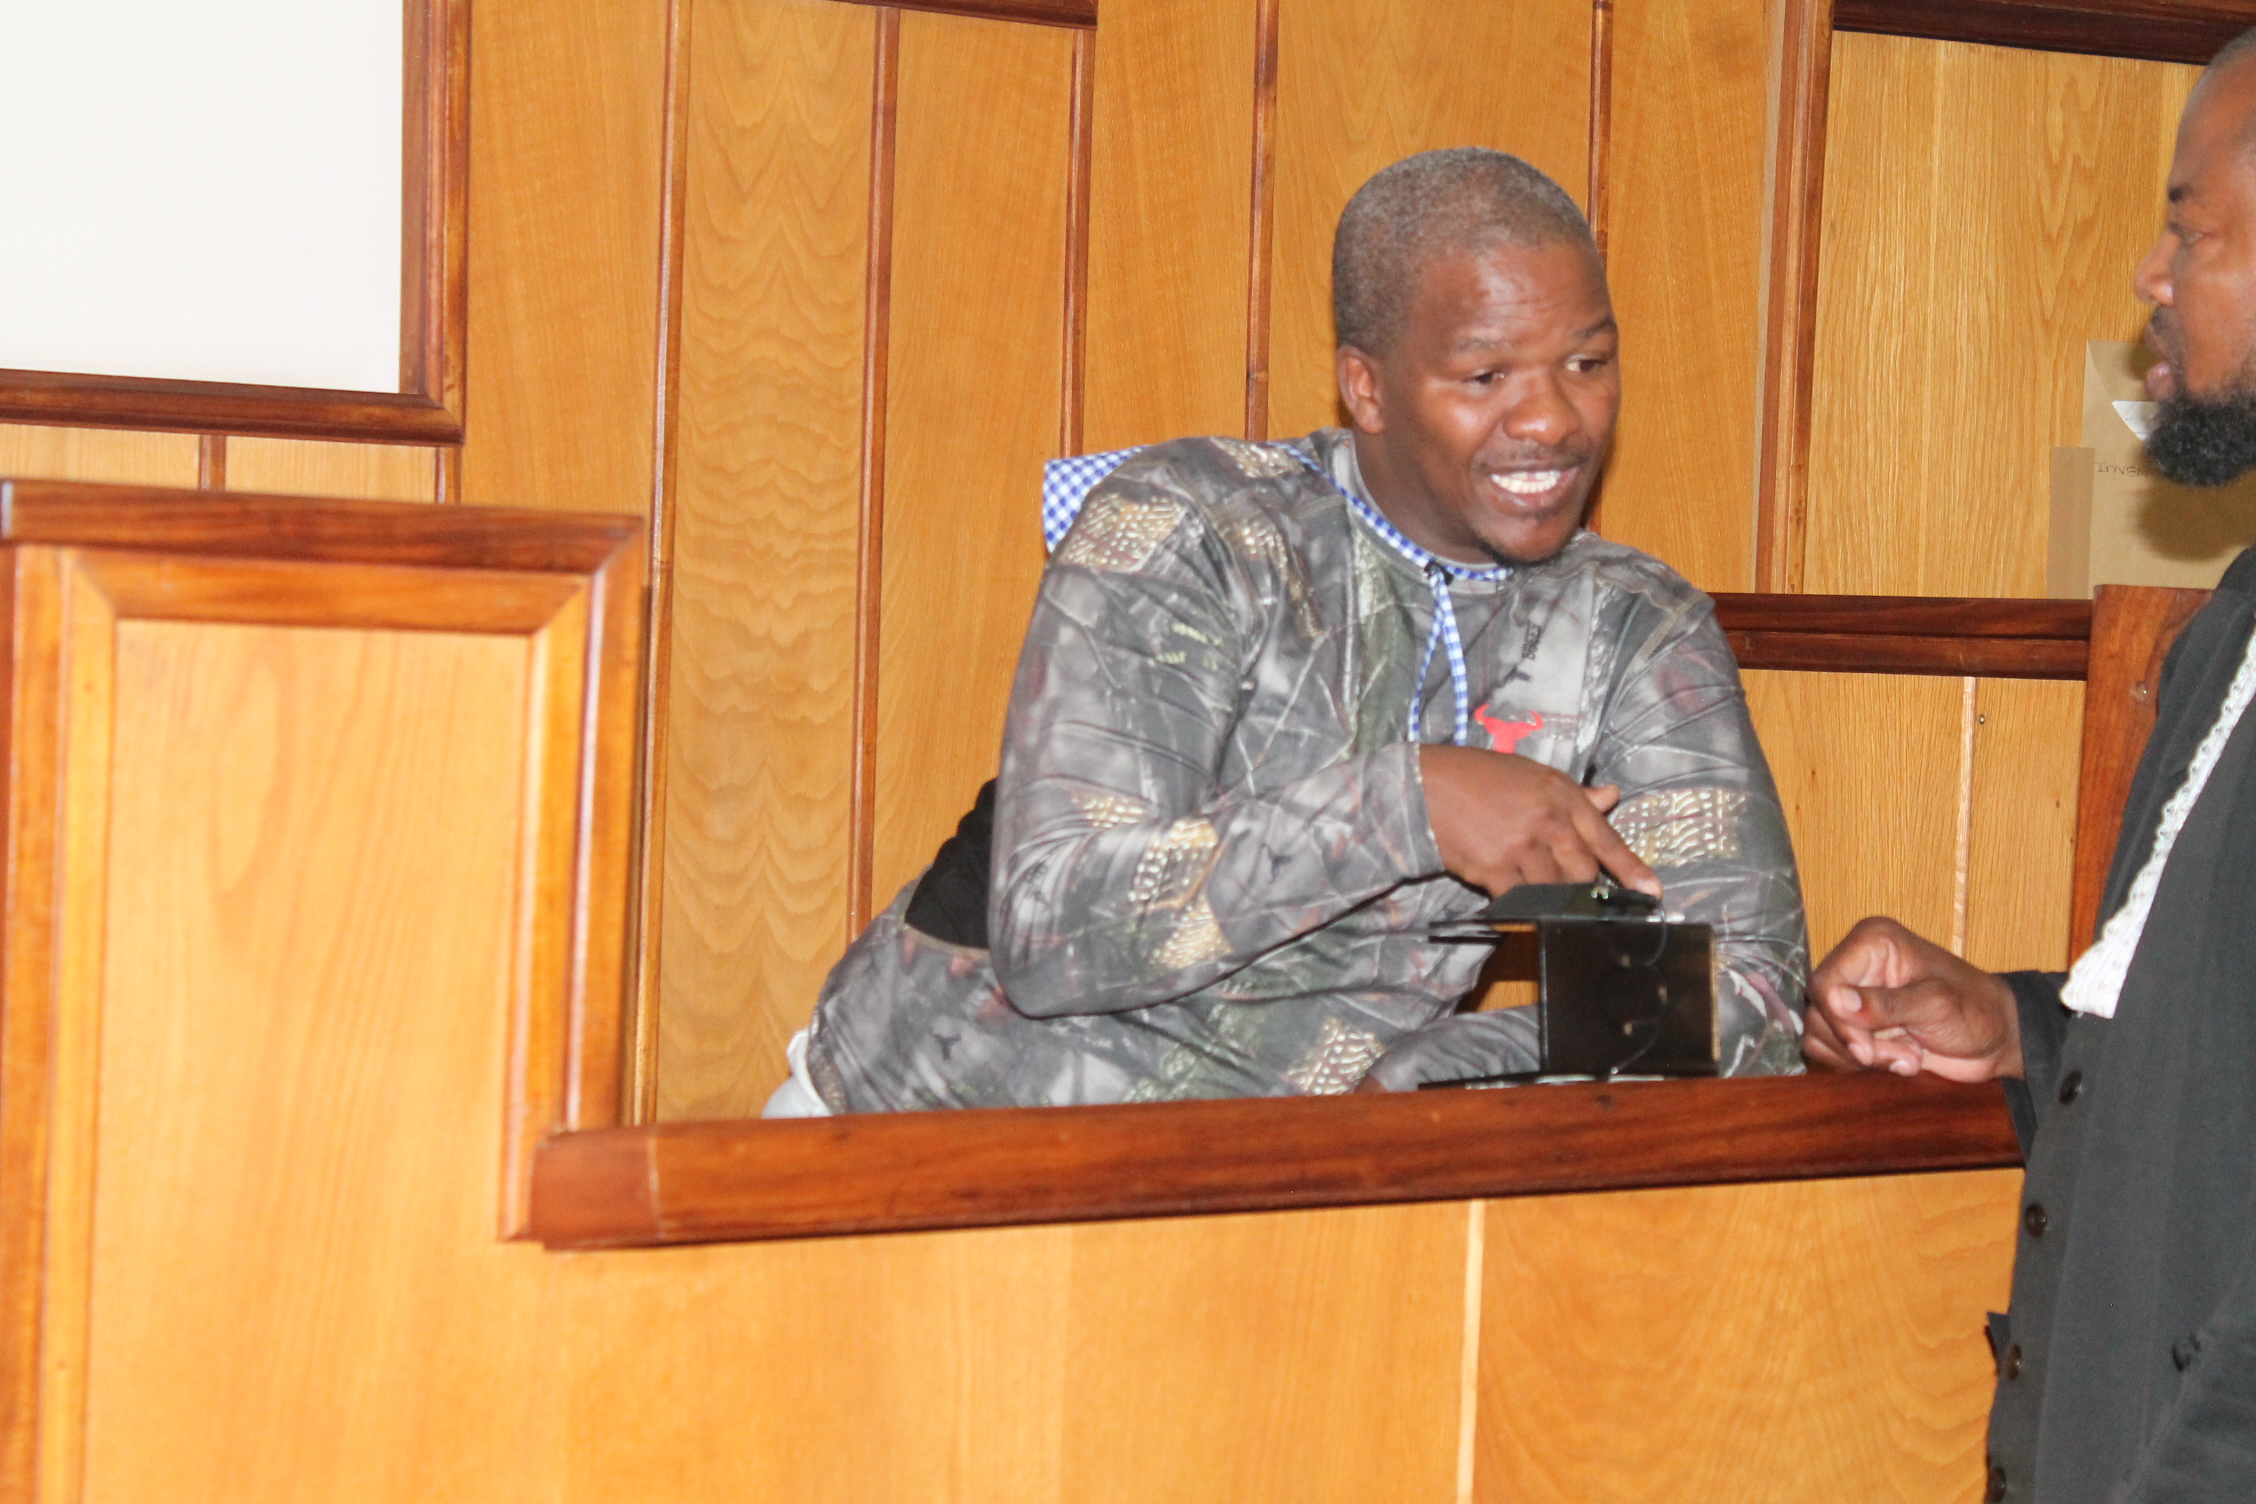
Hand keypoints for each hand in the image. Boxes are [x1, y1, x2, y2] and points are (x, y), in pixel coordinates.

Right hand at [1418, 746, 1660, 898]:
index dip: (1631, 870)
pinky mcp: (1494, 868)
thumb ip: (1575, 794)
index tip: (1651, 893)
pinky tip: (1513, 901)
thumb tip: (1613, 795)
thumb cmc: (1481, 777)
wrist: (1427, 785)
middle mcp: (1548, 821)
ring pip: (1555, 890)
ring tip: (1540, 894)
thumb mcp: (1533, 775)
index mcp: (1562, 796)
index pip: (1607, 839)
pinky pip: (1520, 899)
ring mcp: (1521, 847)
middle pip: (1585, 873)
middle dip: (1584, 889)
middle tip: (1578, 896)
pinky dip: (1520, 905)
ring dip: (1552, 898)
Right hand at [1803, 916, 2022, 1080]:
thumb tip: (1834, 1000)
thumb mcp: (1936, 1005)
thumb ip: (1885, 1004)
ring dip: (1861, 1057)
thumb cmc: (1977, 1011)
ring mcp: (1854, 996)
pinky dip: (1858, 1064)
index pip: (1825, 982)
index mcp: (1872, 943)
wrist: (1996, 1040)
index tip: (1867, 1051)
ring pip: (1819, 1032)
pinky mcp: (1856, 1024)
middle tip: (1903, 1057)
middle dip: (1856, 1043)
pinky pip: (1828, 1048)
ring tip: (1907, 1058)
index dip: (1840, 1020)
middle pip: (1818, 1010)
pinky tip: (1897, 1060)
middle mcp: (1856, 965)